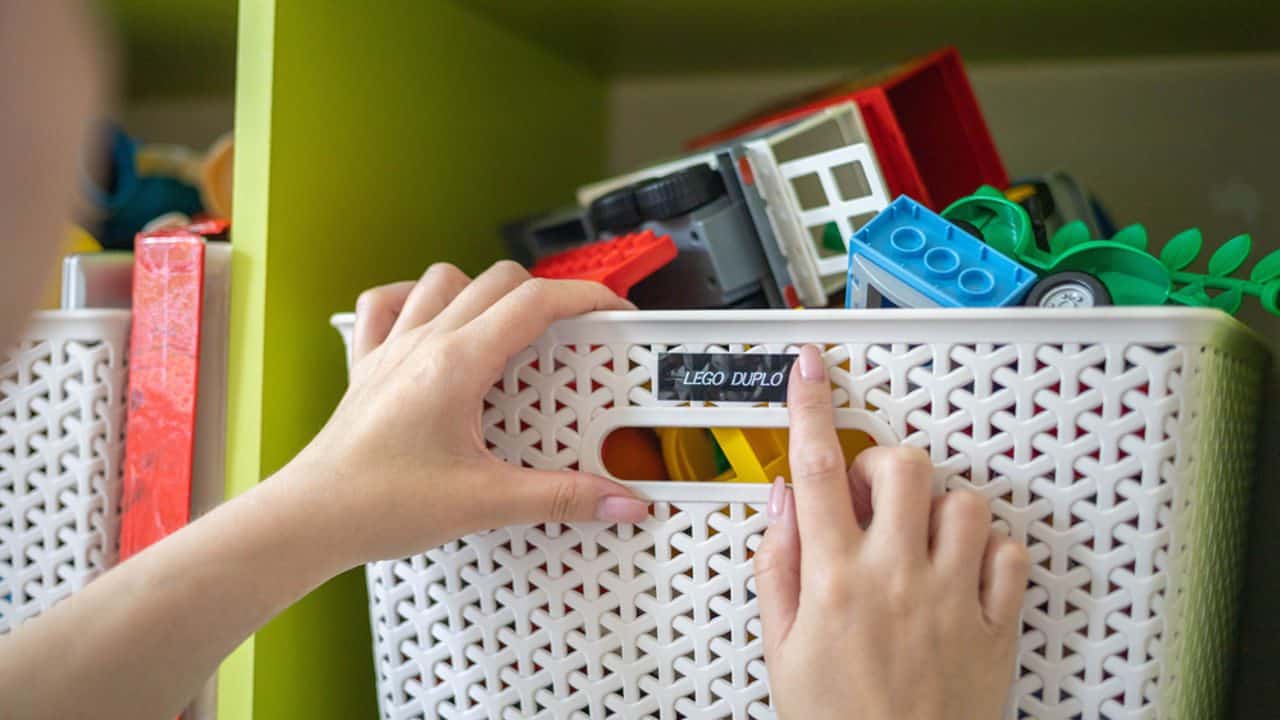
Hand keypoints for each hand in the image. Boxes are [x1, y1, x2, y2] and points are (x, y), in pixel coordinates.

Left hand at [293, 261, 649, 566]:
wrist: (309, 519)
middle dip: (546, 296)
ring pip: (442, 279)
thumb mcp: (486, 502)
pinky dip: (412, 298)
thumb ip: (562, 498)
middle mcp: (424, 342)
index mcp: (457, 363)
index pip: (535, 303)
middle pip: (497, 280)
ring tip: (508, 328)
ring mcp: (391, 349)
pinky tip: (431, 321)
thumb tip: (622, 501)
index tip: (614, 313)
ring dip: (482, 290)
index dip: (586, 298)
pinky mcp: (367, 366)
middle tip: (572, 333)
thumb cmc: (381, 505)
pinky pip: (384, 305)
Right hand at [754, 345, 1029, 719]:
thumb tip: (782, 501)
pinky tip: (961, 567)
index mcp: (834, 580)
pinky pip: (1008, 553)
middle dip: (884, 465)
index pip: (817, 469)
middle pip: (903, 467)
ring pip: (963, 502)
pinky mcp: (994, 624)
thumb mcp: (780, 650)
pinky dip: (988, 548)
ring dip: (937, 507)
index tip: (809, 368)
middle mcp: (897, 578)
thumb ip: (777, 565)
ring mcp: (952, 599)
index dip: (809, 406)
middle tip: (870, 495)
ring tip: (917, 538)